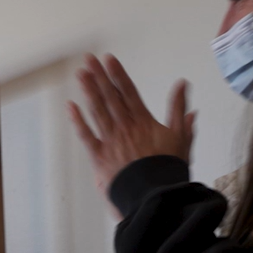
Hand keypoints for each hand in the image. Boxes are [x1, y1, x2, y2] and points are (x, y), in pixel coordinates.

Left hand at [68, 54, 195, 207]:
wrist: (156, 194)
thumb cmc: (168, 168)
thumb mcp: (181, 137)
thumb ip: (179, 110)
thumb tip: (183, 85)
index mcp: (144, 121)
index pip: (128, 92)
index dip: (118, 74)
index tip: (109, 59)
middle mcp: (125, 127)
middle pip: (110, 97)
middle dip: (99, 76)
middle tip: (89, 59)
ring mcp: (111, 140)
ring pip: (97, 111)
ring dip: (88, 91)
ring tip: (81, 74)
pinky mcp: (99, 156)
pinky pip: (86, 135)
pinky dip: (77, 121)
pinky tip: (70, 106)